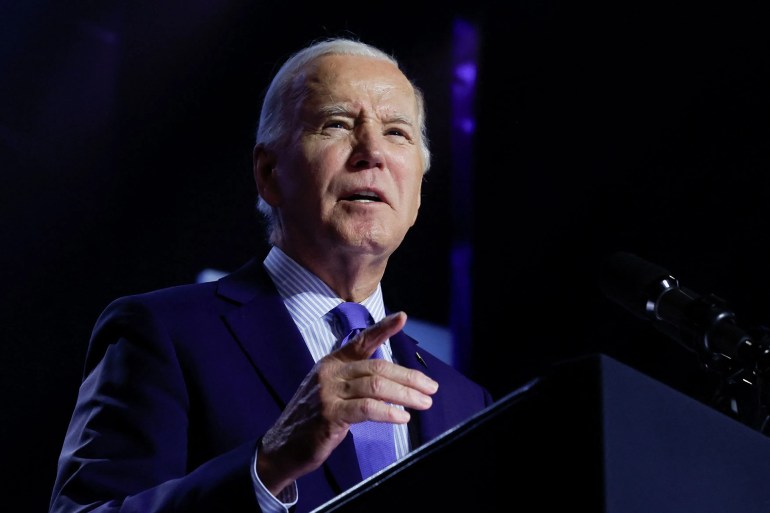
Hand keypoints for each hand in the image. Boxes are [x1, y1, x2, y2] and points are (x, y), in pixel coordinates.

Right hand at [256, 311, 438, 494]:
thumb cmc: (313, 419)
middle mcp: (330, 372)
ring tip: (424, 403)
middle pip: (378, 367)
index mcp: (332, 362)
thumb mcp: (332, 391)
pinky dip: (388, 412)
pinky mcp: (329, 415)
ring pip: (376, 386)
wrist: (283, 447)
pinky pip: (366, 408)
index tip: (402, 317)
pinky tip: (402, 417)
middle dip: (409, 377)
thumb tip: (393, 380)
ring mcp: (328, 393)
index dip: (383, 328)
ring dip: (405, 395)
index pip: (362, 340)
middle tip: (431, 388)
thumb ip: (356, 380)